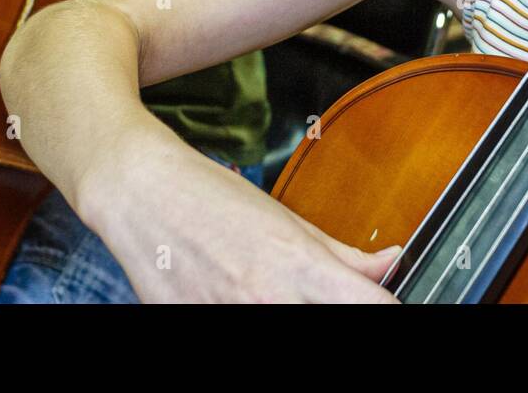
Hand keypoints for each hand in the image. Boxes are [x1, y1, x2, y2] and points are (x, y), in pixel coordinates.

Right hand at [84, 133, 400, 302]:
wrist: (139, 191)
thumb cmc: (210, 196)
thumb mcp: (284, 218)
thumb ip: (342, 252)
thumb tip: (389, 264)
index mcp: (298, 264)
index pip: (370, 306)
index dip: (384, 308)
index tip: (382, 304)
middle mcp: (268, 298)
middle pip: (333, 324)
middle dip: (334, 311)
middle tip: (322, 295)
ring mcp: (228, 318)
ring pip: (289, 335)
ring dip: (290, 312)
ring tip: (270, 290)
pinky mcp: (192, 327)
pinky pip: (236, 332)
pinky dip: (244, 318)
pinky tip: (232, 297)